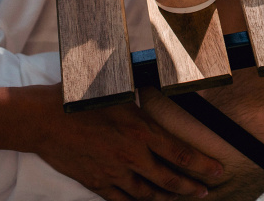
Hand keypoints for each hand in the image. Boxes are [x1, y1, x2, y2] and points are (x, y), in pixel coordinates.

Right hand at [27, 84, 222, 200]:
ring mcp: (114, 173)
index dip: (203, 165)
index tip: (218, 170)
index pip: (181, 153)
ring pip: (148, 193)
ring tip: (181, 198)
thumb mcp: (120, 90)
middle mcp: (131, 156)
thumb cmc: (82, 99)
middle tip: (206, 190)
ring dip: (167, 197)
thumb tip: (166, 75)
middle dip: (191, 186)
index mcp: (141, 131)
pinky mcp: (97, 183)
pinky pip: (122, 200)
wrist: (44, 120)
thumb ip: (145, 88)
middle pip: (170, 179)